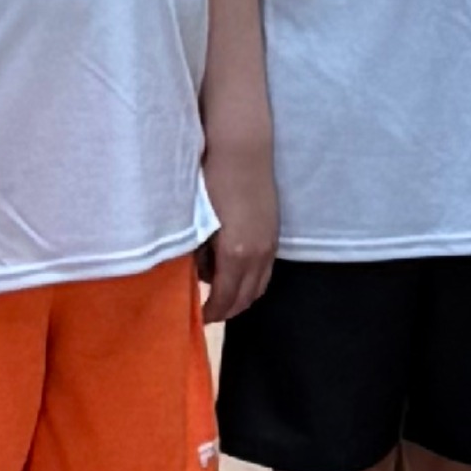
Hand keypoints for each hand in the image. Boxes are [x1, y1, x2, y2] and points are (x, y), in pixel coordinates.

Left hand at [202, 137, 276, 323]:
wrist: (242, 153)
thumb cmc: (211, 184)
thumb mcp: (198, 224)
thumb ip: (198, 254)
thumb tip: (196, 273)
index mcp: (235, 254)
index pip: (225, 298)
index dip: (211, 313)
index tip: (196, 318)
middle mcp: (257, 255)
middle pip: (246, 298)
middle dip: (227, 310)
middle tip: (208, 313)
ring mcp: (269, 245)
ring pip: (260, 286)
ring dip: (242, 297)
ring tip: (221, 295)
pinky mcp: (274, 235)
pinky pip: (266, 271)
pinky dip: (251, 281)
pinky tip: (235, 272)